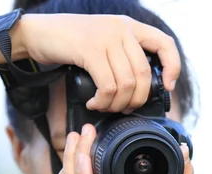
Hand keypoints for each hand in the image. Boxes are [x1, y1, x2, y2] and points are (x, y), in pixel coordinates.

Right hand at [17, 13, 180, 111]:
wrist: (38, 33)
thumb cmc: (71, 43)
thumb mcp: (104, 42)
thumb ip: (123, 56)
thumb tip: (142, 88)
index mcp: (130, 26)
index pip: (165, 44)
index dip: (172, 68)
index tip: (167, 87)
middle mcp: (122, 29)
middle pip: (144, 74)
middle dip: (136, 100)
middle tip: (124, 109)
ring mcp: (106, 38)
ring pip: (127, 84)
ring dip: (116, 104)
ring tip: (103, 107)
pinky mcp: (90, 50)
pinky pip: (108, 86)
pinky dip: (102, 101)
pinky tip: (93, 103)